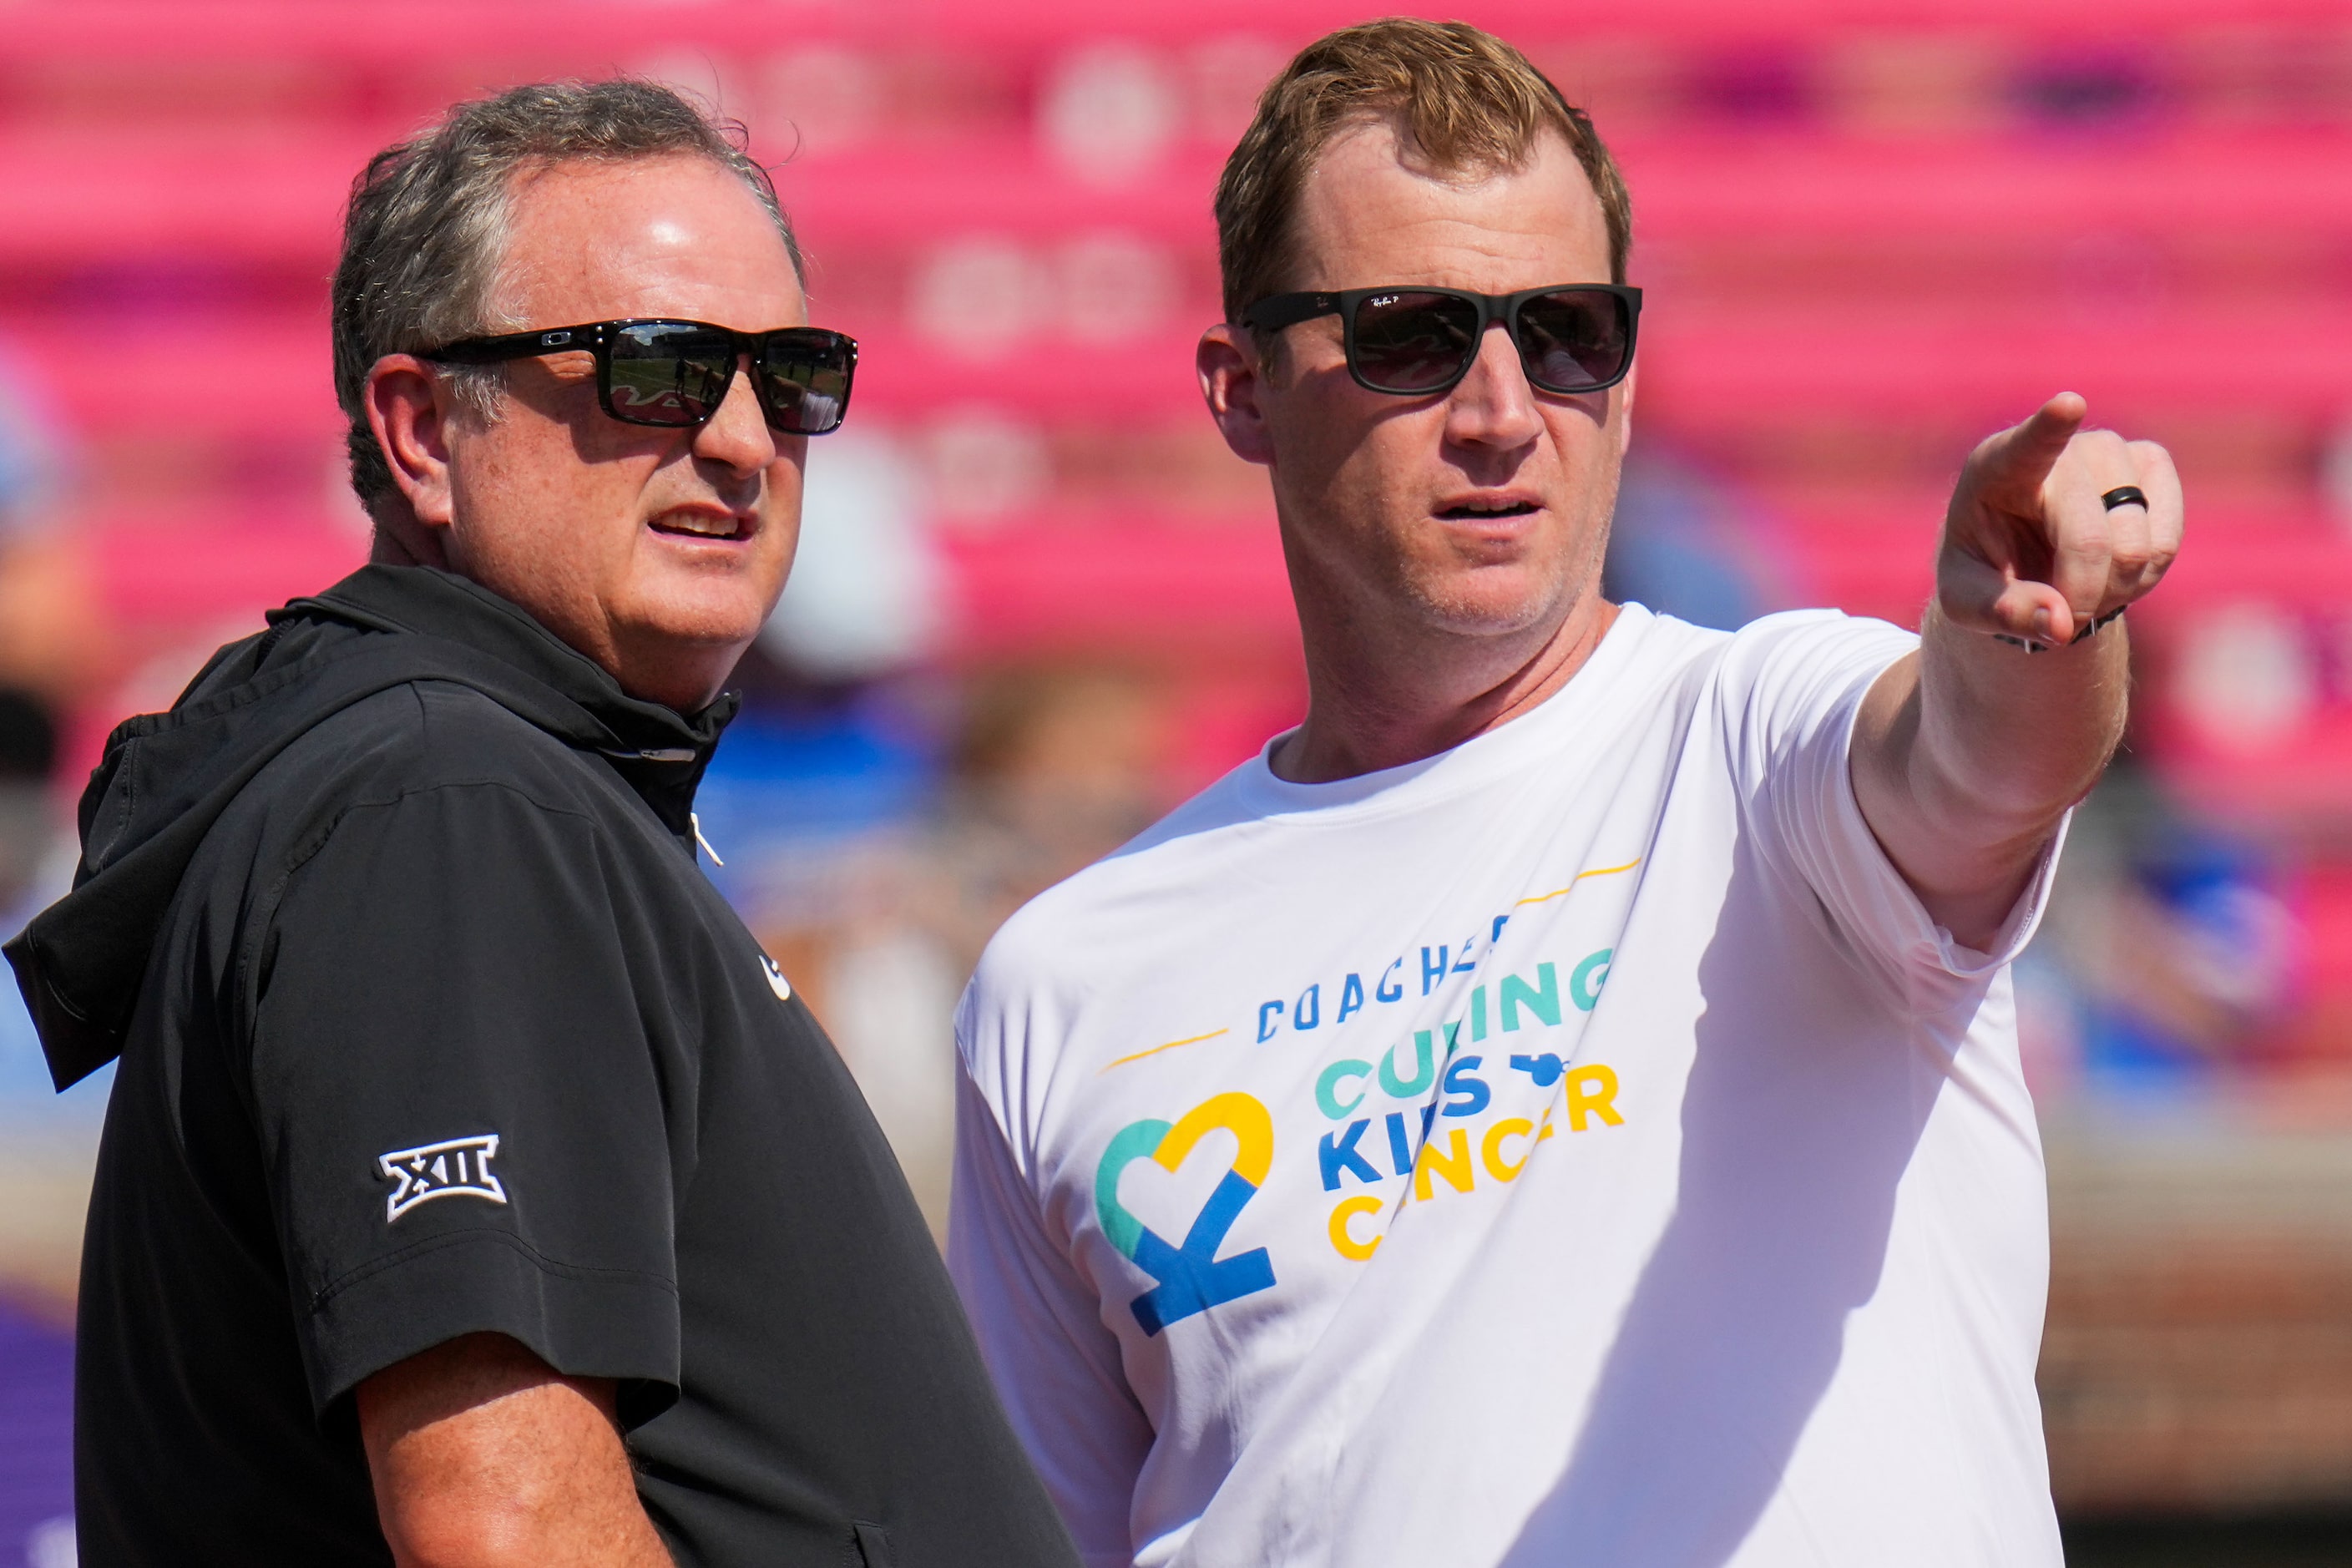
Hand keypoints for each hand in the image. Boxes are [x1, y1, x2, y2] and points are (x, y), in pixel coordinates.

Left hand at [1937, 392, 2183, 649]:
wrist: (2022, 558)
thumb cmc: (1983, 572)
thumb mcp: (1966, 602)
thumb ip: (2003, 611)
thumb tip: (2059, 623)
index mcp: (1998, 467)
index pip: (2029, 444)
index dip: (2052, 426)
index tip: (2068, 404)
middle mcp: (2061, 449)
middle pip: (2090, 541)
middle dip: (2079, 595)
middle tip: (2056, 612)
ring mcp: (2112, 450)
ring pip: (2136, 547)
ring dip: (2111, 590)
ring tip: (2077, 583)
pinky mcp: (2152, 464)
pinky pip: (2166, 544)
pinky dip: (2142, 578)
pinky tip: (2110, 571)